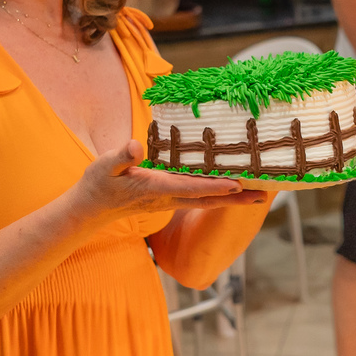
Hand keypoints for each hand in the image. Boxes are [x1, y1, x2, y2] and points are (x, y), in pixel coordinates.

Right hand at [75, 140, 266, 220]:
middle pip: (208, 200)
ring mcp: (171, 201)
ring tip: (259, 195)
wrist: (92, 208)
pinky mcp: (171, 199)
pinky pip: (200, 198)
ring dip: (233, 199)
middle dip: (236, 199)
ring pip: (207, 201)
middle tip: (263, 196)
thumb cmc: (98, 184)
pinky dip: (219, 195)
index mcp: (155, 187)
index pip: (190, 187)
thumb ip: (120, 156)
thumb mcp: (103, 166)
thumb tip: (135, 147)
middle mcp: (168, 197)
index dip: (214, 186)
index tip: (236, 185)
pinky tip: (233, 190)